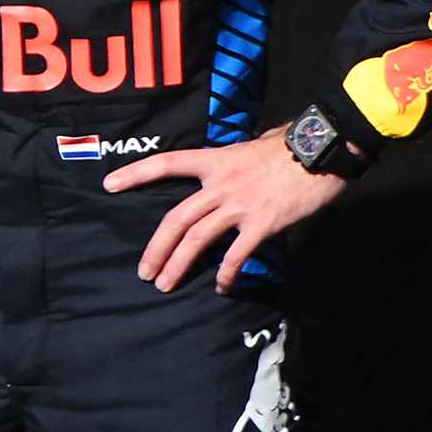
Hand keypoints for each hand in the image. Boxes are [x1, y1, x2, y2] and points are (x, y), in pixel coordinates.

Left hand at [111, 138, 345, 292]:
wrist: (321, 151)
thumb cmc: (289, 146)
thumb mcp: (250, 144)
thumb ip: (232, 159)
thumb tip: (230, 162)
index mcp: (214, 161)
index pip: (166, 164)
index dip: (136, 173)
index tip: (109, 185)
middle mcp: (220, 185)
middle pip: (176, 219)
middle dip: (156, 248)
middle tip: (143, 271)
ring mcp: (239, 206)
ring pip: (197, 239)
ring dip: (178, 265)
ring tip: (165, 283)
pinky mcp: (262, 224)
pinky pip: (237, 254)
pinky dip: (227, 273)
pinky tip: (221, 287)